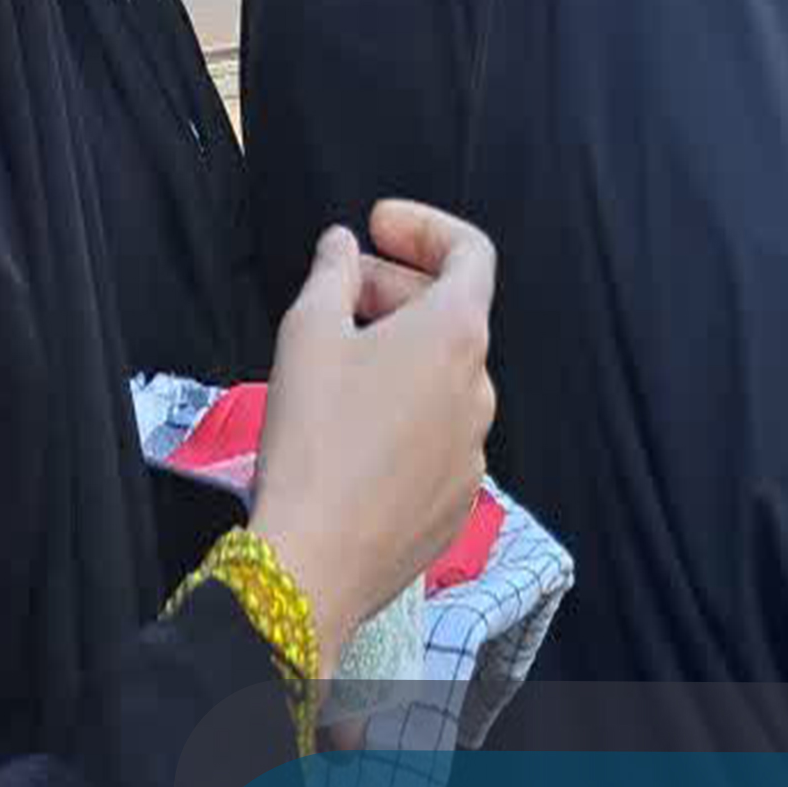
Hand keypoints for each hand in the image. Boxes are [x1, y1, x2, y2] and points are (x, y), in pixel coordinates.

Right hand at [248, 202, 496, 673]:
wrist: (317, 560)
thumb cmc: (310, 440)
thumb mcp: (306, 337)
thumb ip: (332, 276)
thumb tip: (343, 245)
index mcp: (456, 335)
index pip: (471, 253)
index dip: (425, 228)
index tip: (378, 226)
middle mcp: (481, 386)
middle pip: (454, 314)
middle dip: (400, 289)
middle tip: (344, 288)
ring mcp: (476, 446)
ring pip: (443, 378)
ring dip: (400, 353)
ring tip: (339, 358)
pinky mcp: (459, 496)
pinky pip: (437, 435)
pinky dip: (403, 412)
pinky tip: (350, 427)